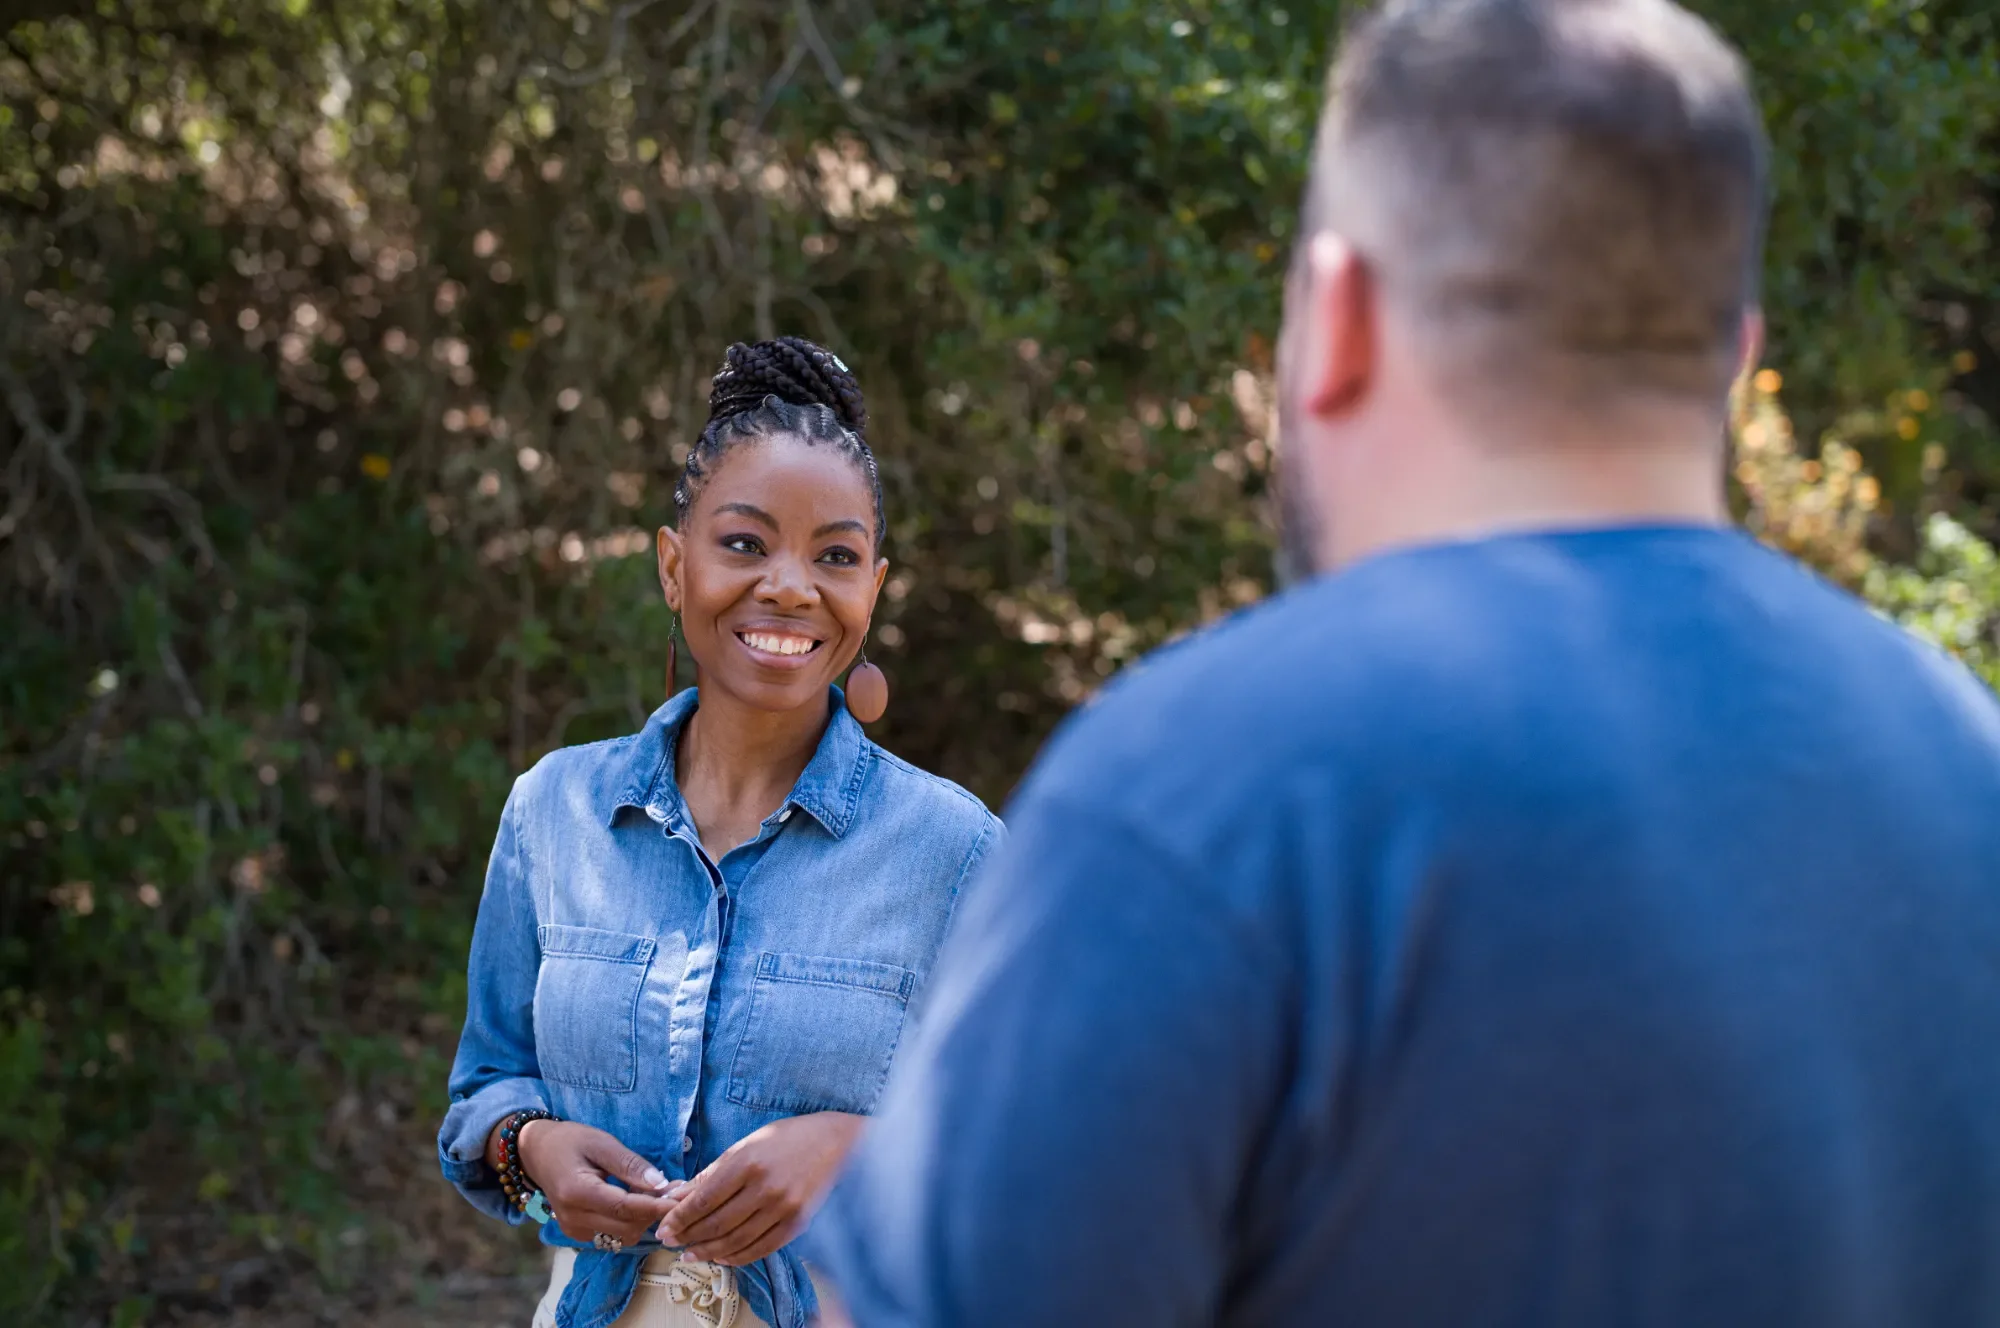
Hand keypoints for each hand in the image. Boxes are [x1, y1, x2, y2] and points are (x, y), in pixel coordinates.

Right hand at [505, 1119, 679, 1248]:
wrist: (535, 1152)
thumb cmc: (569, 1141)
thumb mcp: (601, 1142)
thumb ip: (630, 1165)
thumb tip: (661, 1184)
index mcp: (577, 1192)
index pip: (625, 1208)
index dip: (656, 1206)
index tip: (682, 1199)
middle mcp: (573, 1218)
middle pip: (627, 1227)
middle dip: (654, 1212)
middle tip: (675, 1190)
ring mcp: (573, 1230)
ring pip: (623, 1236)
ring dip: (644, 1219)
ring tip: (657, 1194)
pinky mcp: (577, 1234)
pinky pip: (613, 1235)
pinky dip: (630, 1222)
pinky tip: (638, 1202)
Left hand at [656, 1112, 864, 1265]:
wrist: (835, 1143)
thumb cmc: (786, 1139)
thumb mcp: (746, 1145)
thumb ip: (711, 1172)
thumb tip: (676, 1193)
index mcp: (747, 1162)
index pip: (704, 1199)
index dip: (680, 1218)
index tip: (664, 1228)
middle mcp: (764, 1187)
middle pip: (716, 1223)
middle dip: (689, 1236)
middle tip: (672, 1243)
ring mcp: (783, 1207)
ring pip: (736, 1240)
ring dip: (709, 1251)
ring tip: (692, 1255)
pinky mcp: (797, 1222)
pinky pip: (761, 1248)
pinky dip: (739, 1256)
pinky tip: (723, 1256)